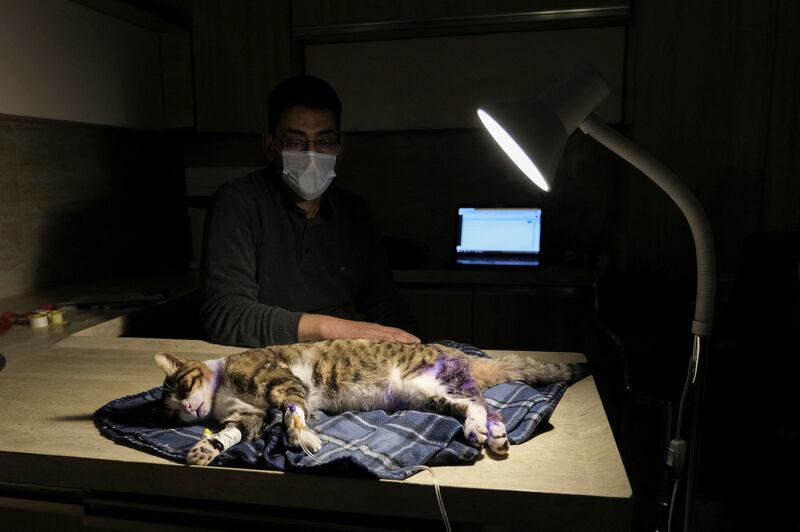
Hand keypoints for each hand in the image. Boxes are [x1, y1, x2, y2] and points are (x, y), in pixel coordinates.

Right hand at [298, 314, 419, 343]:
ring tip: (414, 342)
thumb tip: (367, 366)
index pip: (390, 335)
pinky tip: (398, 340)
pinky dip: (389, 337)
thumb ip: (361, 353)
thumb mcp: (351, 346)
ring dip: (402, 337)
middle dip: (407, 338)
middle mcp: (371, 329)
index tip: (415, 345)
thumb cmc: (335, 338)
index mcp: (370, 333)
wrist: (322, 327)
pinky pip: (377, 335)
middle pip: (393, 333)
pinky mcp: (361, 332)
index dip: (403, 339)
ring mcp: (367, 330)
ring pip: (389, 333)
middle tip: (421, 345)